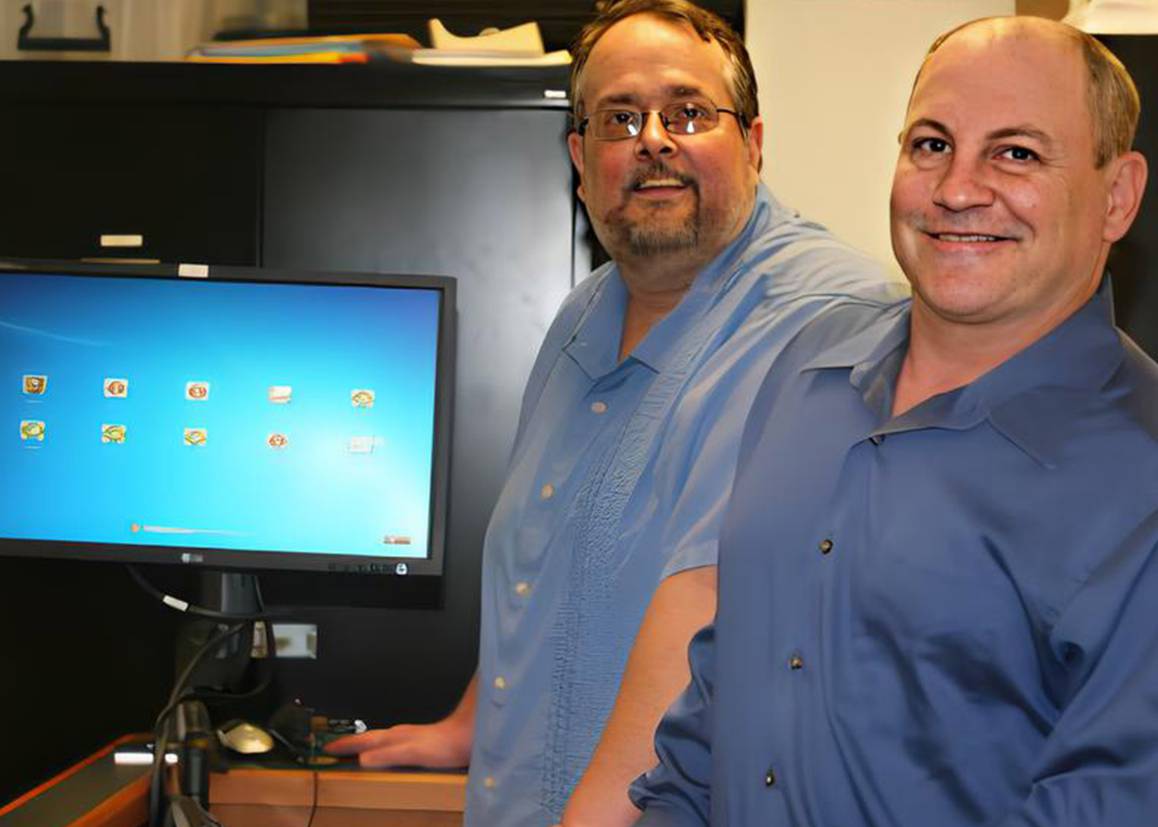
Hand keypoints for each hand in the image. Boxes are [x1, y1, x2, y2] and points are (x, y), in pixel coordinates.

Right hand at [324, 718, 471, 768]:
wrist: (470, 736)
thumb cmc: (447, 744)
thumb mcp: (413, 752)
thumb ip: (388, 754)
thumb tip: (362, 758)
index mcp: (395, 737)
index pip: (364, 741)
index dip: (345, 745)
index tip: (326, 747)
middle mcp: (401, 734)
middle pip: (369, 737)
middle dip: (350, 741)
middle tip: (332, 746)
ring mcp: (410, 737)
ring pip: (380, 739)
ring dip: (365, 743)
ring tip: (353, 749)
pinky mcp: (420, 743)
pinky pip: (393, 745)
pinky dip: (382, 748)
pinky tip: (386, 753)